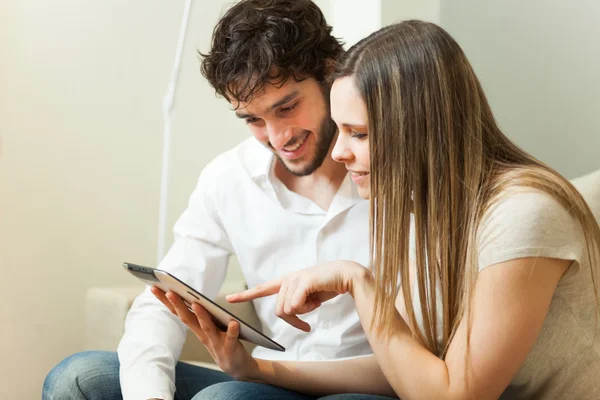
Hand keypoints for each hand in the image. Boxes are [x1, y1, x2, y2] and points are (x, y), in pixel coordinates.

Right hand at [151, 287, 257, 379]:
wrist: (235, 365)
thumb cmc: (221, 342)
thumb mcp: (207, 328)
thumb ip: (200, 315)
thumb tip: (192, 296)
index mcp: (197, 327)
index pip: (179, 312)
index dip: (166, 301)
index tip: (155, 288)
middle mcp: (203, 334)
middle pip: (188, 318)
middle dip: (179, 305)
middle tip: (169, 292)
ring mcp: (216, 341)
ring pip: (207, 327)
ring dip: (201, 316)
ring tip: (197, 304)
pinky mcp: (230, 347)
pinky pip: (231, 337)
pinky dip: (232, 330)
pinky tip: (234, 322)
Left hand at [227, 260, 367, 331]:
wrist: (345, 275)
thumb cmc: (327, 287)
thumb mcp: (308, 300)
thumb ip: (296, 305)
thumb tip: (290, 313)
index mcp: (285, 282)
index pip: (261, 289)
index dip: (245, 296)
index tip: (228, 299)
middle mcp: (287, 279)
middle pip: (279, 311)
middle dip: (295, 320)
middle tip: (309, 317)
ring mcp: (294, 279)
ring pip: (288, 310)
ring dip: (304, 312)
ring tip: (315, 300)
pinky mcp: (303, 281)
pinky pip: (296, 305)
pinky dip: (307, 309)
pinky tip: (317, 300)